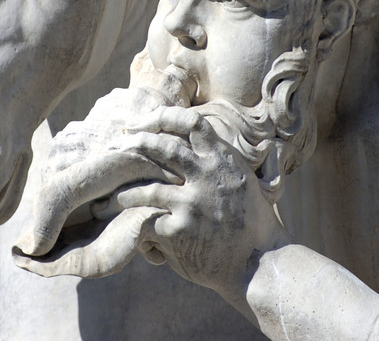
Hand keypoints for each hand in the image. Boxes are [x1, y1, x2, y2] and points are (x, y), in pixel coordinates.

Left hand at [94, 107, 287, 299]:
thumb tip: (190, 138)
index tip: (144, 121)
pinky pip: (148, 224)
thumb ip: (216, 160)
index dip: (164, 116)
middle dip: (138, 144)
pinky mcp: (178, 231)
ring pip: (146, 190)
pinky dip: (144, 232)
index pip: (191, 122)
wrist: (259, 262)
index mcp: (222, 160)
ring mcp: (190, 203)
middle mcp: (206, 177)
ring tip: (119, 198)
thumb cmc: (249, 220)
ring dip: (128, 195)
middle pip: (162, 148)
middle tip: (121, 148)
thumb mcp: (241, 178)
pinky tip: (143, 241)